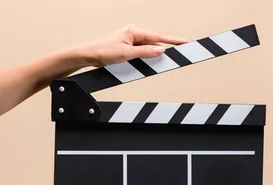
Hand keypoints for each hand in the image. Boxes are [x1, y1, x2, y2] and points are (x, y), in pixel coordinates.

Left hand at [72, 24, 187, 66]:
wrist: (87, 55)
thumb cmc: (102, 50)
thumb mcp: (127, 54)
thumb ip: (145, 52)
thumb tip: (160, 51)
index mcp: (134, 31)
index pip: (158, 36)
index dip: (173, 40)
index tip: (184, 42)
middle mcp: (134, 35)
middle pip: (155, 43)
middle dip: (163, 51)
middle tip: (177, 55)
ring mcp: (132, 42)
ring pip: (149, 50)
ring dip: (152, 57)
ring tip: (152, 63)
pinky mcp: (129, 49)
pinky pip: (142, 54)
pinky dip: (145, 60)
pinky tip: (144, 64)